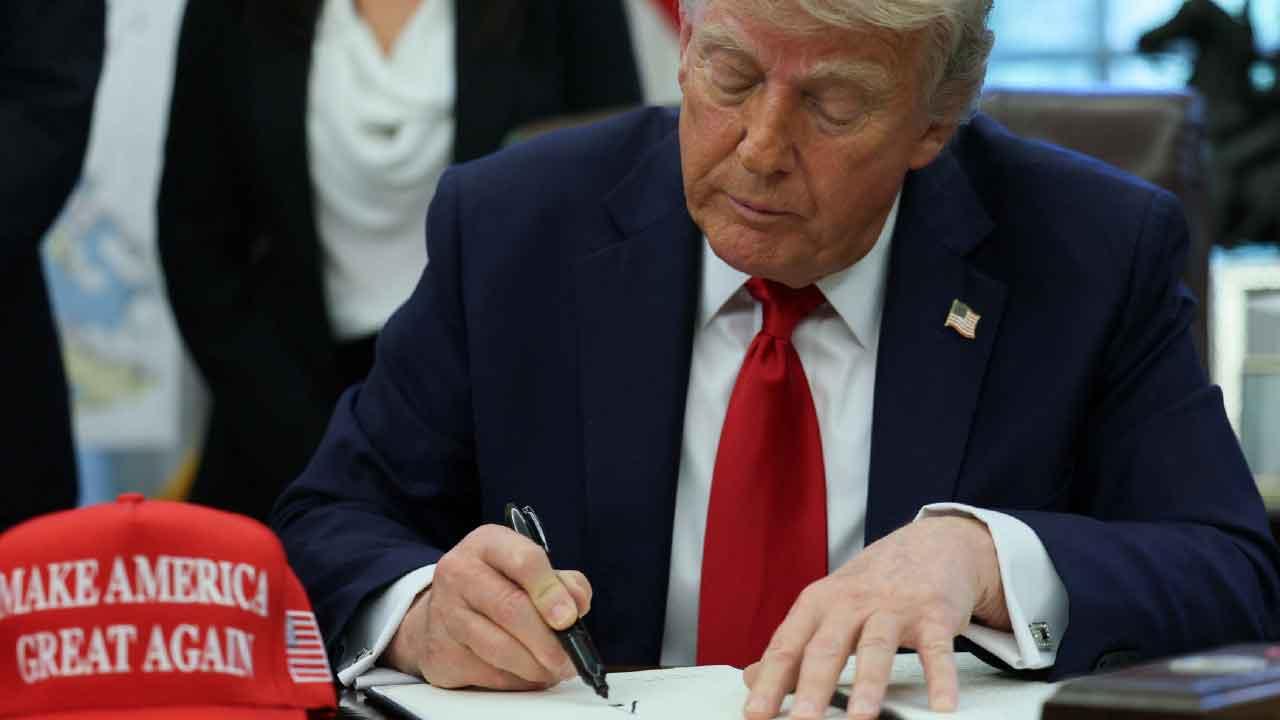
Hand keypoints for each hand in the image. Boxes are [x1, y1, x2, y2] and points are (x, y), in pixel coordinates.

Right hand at [384, 524, 592, 689]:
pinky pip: (488, 674)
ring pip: (499, 648)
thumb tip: (577, 605)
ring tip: (553, 669)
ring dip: (536, 667)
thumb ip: (563, 583)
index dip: (551, 592)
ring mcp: (445, 613)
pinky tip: (526, 674)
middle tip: (569, 658)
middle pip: (510, 608)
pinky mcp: (441, 652)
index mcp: (488, 544)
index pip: (524, 561)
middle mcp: (460, 572)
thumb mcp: (530, 571)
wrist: (443, 612)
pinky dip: (516, 680)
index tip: (569, 618)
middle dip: (547, 640)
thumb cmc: (499, 587)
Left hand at [742, 516, 1009, 718]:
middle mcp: (852, 602)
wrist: (932, 543)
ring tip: (860, 718)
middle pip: (827, 648)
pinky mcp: (934, 613)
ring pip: (876, 647)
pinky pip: (936, 649)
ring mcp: (894, 607)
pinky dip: (940, 678)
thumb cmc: (873, 583)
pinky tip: (941, 706)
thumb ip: (793, 643)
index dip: (770, 681)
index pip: (788, 645)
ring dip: (868, 684)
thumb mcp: (827, 605)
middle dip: (813, 688)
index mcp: (819, 602)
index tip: (756, 713)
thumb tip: (752, 677)